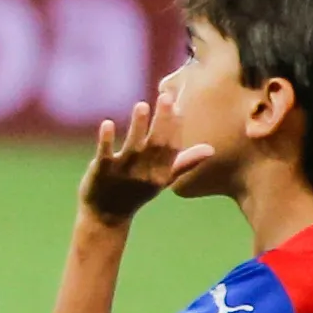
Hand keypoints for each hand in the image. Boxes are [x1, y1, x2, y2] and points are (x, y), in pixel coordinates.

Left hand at [76, 99, 208, 225]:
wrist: (107, 215)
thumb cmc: (137, 192)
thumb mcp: (163, 179)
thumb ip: (184, 162)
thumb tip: (211, 149)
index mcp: (161, 173)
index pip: (172, 147)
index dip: (175, 126)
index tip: (177, 104)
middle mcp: (145, 173)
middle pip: (157, 144)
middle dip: (162, 120)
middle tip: (166, 96)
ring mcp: (123, 173)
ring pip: (133, 147)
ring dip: (138, 126)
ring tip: (141, 105)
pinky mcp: (101, 172)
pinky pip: (104, 154)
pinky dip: (106, 140)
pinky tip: (107, 123)